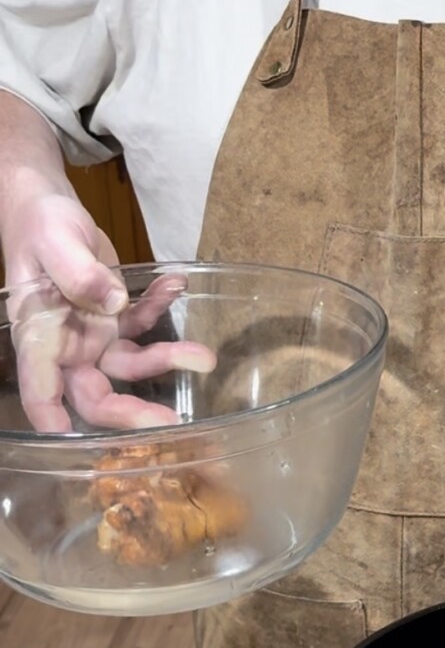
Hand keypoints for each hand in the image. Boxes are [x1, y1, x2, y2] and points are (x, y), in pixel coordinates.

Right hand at [5, 193, 214, 432]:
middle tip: (172, 420)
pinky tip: (175, 285)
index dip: (53, 420)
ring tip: (204, 355)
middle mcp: (65, 346)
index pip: (40, 389)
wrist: (46, 204)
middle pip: (94, 394)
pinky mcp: (113, 318)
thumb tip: (111, 303)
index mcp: (38, 335)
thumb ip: (78, 272)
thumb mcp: (54, 240)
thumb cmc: (38, 223)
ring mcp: (91, 335)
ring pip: (129, 366)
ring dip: (166, 358)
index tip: (75, 443)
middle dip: (132, 412)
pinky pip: (142, 325)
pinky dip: (160, 310)